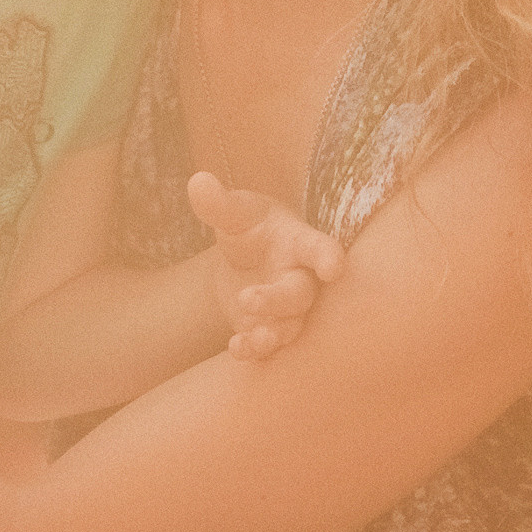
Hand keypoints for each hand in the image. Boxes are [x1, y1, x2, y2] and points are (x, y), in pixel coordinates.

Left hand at [187, 171, 344, 362]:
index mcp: (298, 242)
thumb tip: (198, 182)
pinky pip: (270, 345)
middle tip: (248, 299)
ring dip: (271, 335)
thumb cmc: (251, 226)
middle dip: (278, 300)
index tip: (333, 267)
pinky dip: (254, 349)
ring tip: (249, 338)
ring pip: (291, 327)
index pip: (319, 248)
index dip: (328, 257)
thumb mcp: (234, 211)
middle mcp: (301, 278)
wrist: (243, 257)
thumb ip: (218, 202)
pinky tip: (236, 349)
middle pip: (300, 294)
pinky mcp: (270, 329)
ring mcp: (288, 309)